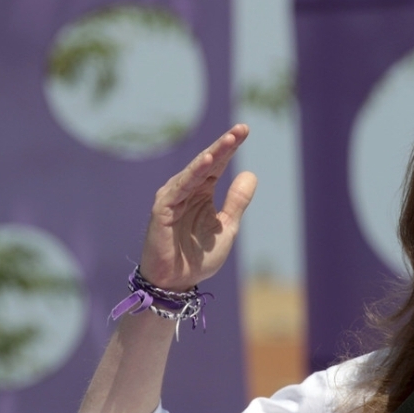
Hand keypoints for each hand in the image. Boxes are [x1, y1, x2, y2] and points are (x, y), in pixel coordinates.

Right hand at [139, 124, 256, 290]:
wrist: (177, 282)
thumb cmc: (199, 256)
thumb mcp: (227, 227)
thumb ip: (237, 201)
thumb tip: (250, 173)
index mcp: (202, 192)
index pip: (217, 164)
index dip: (230, 147)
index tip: (245, 130)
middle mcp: (187, 190)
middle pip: (207, 161)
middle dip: (224, 145)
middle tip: (241, 129)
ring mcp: (173, 198)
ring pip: (194, 171)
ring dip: (211, 155)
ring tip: (228, 141)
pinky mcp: (163, 209)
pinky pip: (179, 188)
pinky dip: (192, 175)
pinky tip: (206, 162)